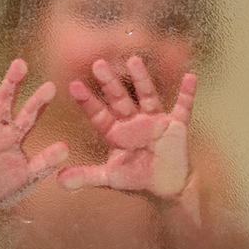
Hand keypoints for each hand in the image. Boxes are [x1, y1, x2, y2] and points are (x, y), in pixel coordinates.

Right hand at [0, 59, 68, 208]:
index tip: (51, 87)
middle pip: (4, 100)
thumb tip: (66, 148)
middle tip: (20, 64)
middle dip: (11, 83)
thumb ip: (43, 163)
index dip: (39, 101)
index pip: (29, 114)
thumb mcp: (25, 179)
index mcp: (14, 135)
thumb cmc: (0, 187)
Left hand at [57, 57, 195, 199]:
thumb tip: (58, 181)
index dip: (87, 101)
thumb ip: (86, 176)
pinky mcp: (176, 125)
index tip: (73, 85)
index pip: (98, 114)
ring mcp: (155, 120)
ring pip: (147, 96)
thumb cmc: (137, 178)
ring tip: (134, 61)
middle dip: (109, 82)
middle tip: (98, 64)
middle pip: (119, 98)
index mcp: (116, 132)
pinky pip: (183, 107)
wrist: (167, 187)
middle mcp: (133, 121)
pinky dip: (187, 93)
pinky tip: (190, 77)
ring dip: (142, 79)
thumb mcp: (110, 178)